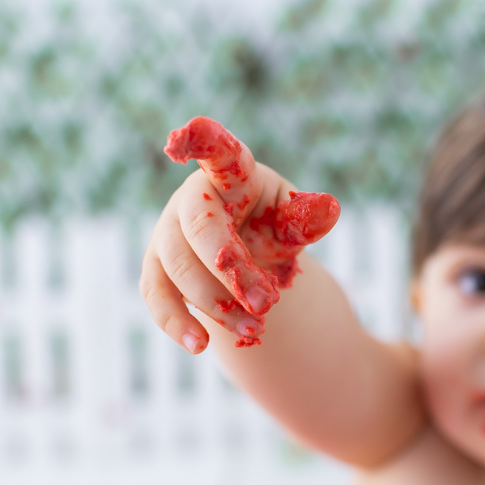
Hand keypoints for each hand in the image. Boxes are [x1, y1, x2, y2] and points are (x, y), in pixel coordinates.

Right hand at [139, 116, 339, 351]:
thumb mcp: (293, 222)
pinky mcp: (156, 270)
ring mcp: (166, 234)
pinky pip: (156, 296)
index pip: (217, 154)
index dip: (200, 142)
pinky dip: (176, 322)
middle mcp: (189, 200)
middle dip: (232, 271)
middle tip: (267, 303)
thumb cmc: (271, 228)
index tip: (181, 139)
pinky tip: (200, 346)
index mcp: (230, 176)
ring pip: (177, 268)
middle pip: (199, 230)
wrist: (249, 261)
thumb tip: (328, 209)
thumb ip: (305, 219)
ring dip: (216, 304)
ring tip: (255, 331)